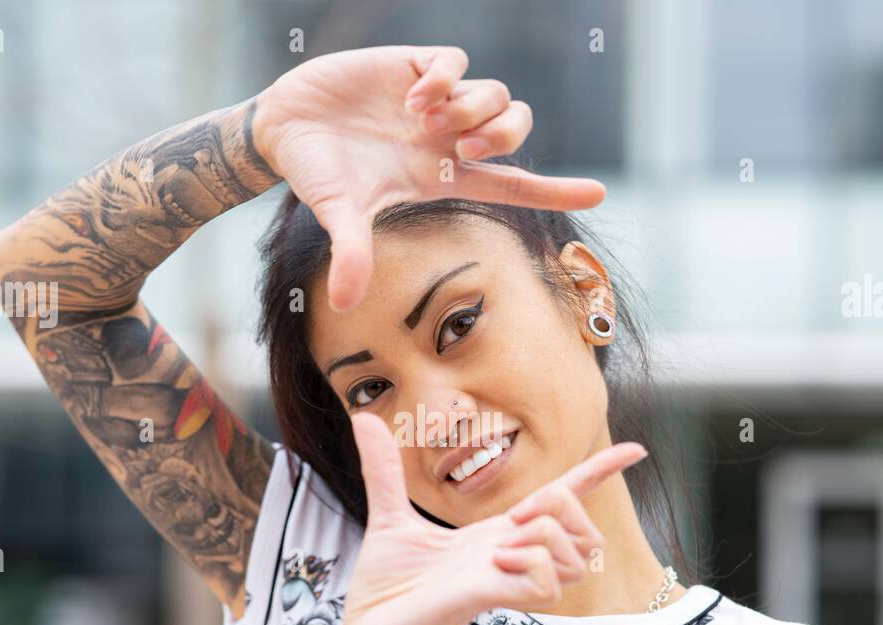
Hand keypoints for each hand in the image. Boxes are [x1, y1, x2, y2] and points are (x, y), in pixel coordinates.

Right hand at [250, 45, 606, 311]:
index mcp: (443, 178)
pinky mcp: (415, 66)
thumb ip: (352, 253)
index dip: (555, 189)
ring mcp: (437, 102)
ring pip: (494, 93)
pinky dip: (445, 76)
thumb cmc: (317, 175)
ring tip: (425, 120)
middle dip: (505, 136)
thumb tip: (343, 304)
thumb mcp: (338, 215)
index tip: (599, 192)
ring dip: (471, 107)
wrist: (283, 128)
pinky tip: (415, 96)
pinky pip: (455, 61)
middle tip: (466, 145)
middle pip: (515, 130)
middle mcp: (449, 140)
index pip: (512, 185)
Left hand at [337, 412, 646, 624]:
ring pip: (572, 552)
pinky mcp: (494, 600)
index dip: (598, 472)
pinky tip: (493, 566)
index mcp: (495, 536)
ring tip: (498, 548)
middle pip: (583, 527)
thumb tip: (364, 419)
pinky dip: (528, 564)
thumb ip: (384, 470)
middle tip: (514, 520)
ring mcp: (508, 580)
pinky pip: (545, 578)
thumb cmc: (384, 592)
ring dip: (543, 536)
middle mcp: (511, 558)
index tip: (636, 450)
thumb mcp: (387, 517)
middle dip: (568, 505)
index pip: (562, 500)